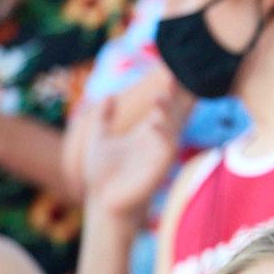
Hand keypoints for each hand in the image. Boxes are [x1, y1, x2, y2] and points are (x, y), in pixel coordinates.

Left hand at [79, 80, 187, 218]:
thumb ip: (103, 118)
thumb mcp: (98, 138)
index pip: (162, 109)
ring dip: (167, 113)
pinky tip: (155, 122)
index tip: (171, 72)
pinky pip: (167, 149)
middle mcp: (156, 142)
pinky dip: (163, 135)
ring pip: (172, 129)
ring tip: (159, 97)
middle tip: (173, 77)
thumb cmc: (101, 175)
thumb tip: (108, 97)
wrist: (102, 201)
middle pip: (172, 115)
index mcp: (144, 134)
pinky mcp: (158, 169)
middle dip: (174, 98)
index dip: (168, 92)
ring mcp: (158, 155)